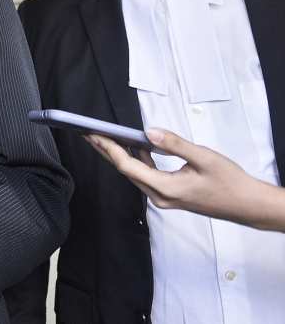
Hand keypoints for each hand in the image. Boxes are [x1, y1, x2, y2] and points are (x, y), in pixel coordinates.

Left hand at [86, 128, 284, 228]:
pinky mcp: (169, 195)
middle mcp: (160, 197)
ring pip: (135, 174)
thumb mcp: (203, 158)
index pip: (128, 167)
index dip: (109, 149)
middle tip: (88, 132)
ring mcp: (164, 198)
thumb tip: (149, 131)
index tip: (94, 134)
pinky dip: (137, 160)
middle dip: (106, 150)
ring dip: (120, 155)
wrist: (248, 205)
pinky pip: (146, 176)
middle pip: (126, 171)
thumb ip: (174, 144)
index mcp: (165, 189)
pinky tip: (135, 146)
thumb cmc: (230, 182)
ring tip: (104, 136)